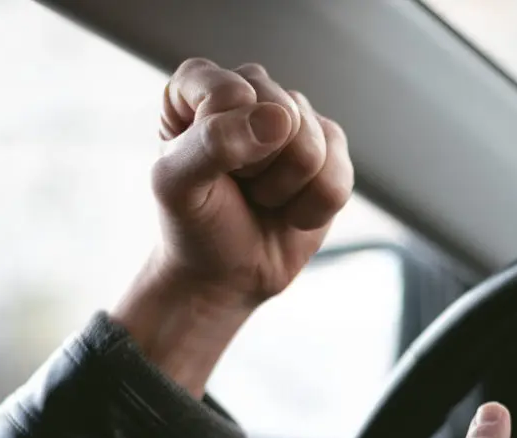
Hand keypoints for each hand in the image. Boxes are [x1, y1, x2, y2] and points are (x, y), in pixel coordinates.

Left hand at [113, 59, 352, 395]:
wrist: (226, 274)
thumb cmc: (194, 223)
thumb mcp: (177, 186)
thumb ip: (212, 143)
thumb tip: (279, 118)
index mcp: (200, 85)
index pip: (231, 92)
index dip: (225, 143)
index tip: (209, 169)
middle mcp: (252, 90)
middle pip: (282, 113)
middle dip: (261, 168)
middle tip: (240, 187)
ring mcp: (296, 119)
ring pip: (315, 145)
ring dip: (286, 190)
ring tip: (263, 199)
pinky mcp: (330, 152)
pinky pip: (340, 176)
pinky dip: (313, 208)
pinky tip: (290, 212)